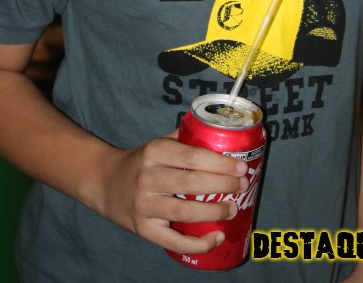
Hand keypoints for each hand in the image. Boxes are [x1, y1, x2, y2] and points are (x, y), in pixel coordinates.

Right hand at [98, 130, 248, 255]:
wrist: (104, 183)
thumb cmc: (141, 161)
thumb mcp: (158, 142)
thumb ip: (185, 137)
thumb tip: (221, 133)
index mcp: (155, 151)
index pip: (194, 156)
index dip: (221, 163)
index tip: (241, 166)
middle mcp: (148, 177)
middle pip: (193, 182)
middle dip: (224, 184)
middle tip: (243, 185)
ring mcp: (144, 204)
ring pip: (186, 211)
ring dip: (215, 211)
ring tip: (233, 208)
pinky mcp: (143, 228)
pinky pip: (173, 241)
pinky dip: (198, 243)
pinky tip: (217, 237)